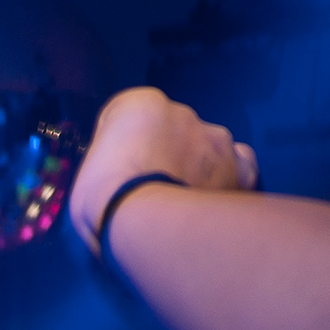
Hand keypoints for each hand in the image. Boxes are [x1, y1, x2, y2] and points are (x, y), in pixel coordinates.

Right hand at [70, 87, 259, 255]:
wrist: (145, 225)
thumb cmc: (102, 203)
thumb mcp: (86, 179)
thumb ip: (110, 169)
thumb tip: (125, 184)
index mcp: (139, 104)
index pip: (134, 120)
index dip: (129, 153)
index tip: (125, 180)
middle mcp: (183, 112)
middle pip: (175, 133)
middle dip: (168, 159)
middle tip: (157, 196)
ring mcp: (216, 139)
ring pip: (210, 148)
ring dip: (202, 168)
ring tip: (190, 202)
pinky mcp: (240, 168)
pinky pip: (243, 167)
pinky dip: (234, 179)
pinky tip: (220, 200)